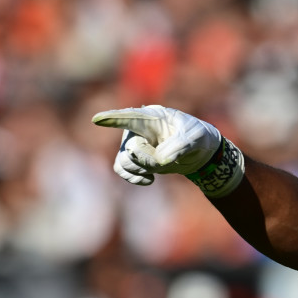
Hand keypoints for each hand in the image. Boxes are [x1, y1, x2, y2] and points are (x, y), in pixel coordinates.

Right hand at [92, 105, 221, 185]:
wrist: (200, 152)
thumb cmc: (197, 136)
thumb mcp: (196, 137)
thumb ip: (179, 146)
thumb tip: (160, 161)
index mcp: (152, 117)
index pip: (130, 117)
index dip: (113, 119)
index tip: (97, 120)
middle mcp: (137, 129)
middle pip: (130, 149)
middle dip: (148, 160)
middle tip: (167, 159)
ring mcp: (134, 144)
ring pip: (124, 161)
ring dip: (142, 169)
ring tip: (160, 166)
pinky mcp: (136, 159)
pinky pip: (122, 170)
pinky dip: (134, 178)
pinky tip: (150, 180)